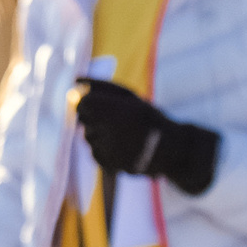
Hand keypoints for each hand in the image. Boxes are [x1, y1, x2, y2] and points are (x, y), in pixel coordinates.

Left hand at [71, 78, 220, 194]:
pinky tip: (120, 146)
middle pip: (82, 121)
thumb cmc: (148, 116)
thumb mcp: (129, 95)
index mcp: (114, 109)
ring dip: (98, 133)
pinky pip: (94, 153)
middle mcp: (109, 130)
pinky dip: (102, 149)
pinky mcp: (109, 165)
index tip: (98, 104)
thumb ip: (101, 86)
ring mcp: (109, 149)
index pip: (82, 104)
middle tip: (112, 119)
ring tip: (120, 134)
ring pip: (87, 137)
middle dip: (93, 118)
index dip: (88, 103)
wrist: (171, 149)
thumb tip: (75, 81)